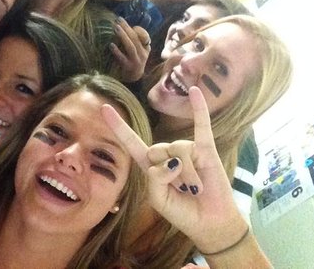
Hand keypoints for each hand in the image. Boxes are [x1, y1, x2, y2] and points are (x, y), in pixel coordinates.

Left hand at [101, 87, 247, 252]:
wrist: (209, 222)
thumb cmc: (181, 211)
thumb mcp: (158, 199)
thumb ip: (155, 179)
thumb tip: (171, 161)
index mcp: (150, 165)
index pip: (131, 141)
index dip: (118, 126)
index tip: (103, 109)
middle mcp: (166, 154)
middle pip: (156, 149)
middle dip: (169, 175)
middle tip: (181, 191)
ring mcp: (186, 150)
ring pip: (178, 150)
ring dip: (188, 174)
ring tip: (196, 188)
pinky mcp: (206, 150)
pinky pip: (202, 126)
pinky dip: (199, 109)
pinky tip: (196, 92)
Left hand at [109, 18, 149, 81]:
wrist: (133, 79)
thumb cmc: (133, 61)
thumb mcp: (137, 50)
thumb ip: (133, 40)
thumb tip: (122, 26)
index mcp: (145, 48)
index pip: (144, 36)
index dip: (135, 28)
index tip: (122, 21)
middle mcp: (143, 54)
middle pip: (136, 39)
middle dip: (127, 28)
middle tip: (118, 20)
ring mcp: (136, 61)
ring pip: (131, 47)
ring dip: (123, 36)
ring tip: (116, 28)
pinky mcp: (128, 68)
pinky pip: (123, 59)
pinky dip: (117, 52)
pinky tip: (111, 45)